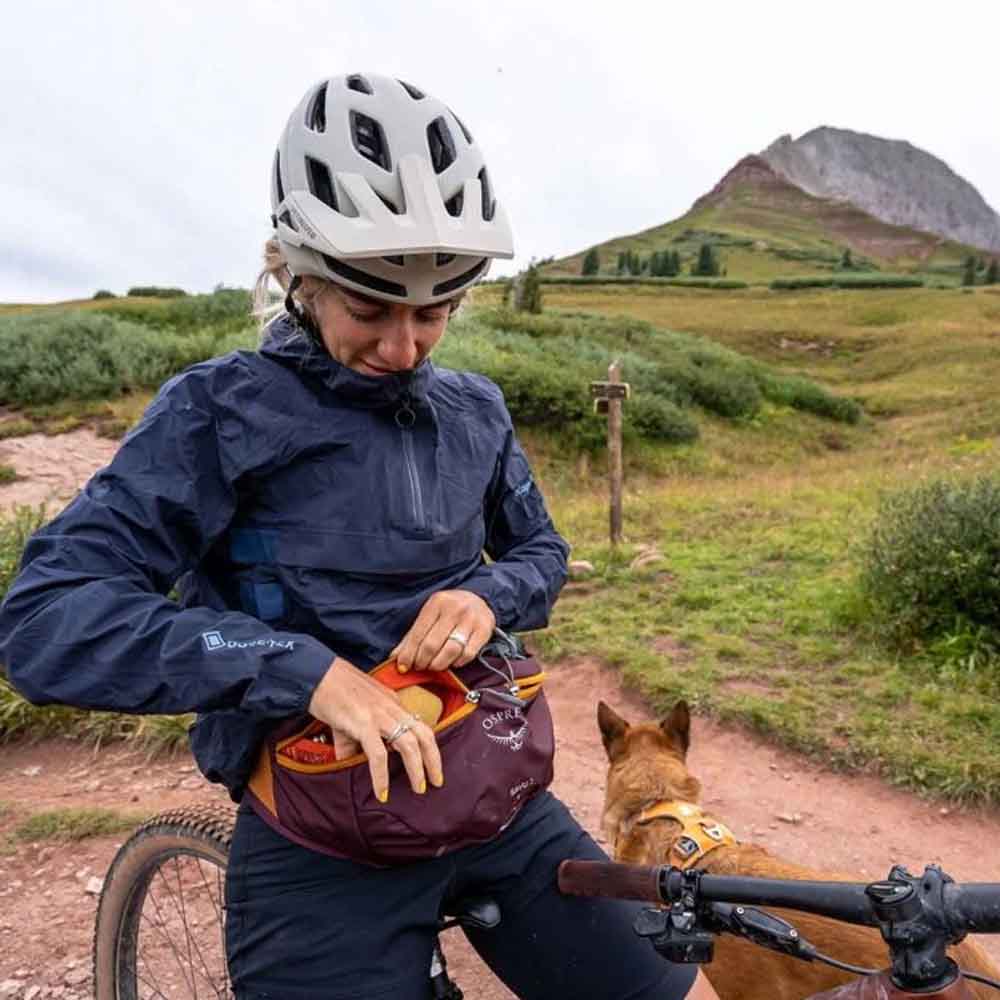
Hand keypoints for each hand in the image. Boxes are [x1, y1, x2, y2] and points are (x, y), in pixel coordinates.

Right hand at [308, 656, 443, 801]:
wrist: (316, 674)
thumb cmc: (333, 691)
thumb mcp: (354, 715)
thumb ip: (355, 740)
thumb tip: (350, 762)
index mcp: (392, 703)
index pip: (420, 726)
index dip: (430, 747)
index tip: (433, 766)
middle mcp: (391, 708)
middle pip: (424, 734)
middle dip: (434, 759)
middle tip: (437, 782)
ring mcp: (379, 715)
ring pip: (409, 744)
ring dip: (416, 769)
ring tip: (418, 788)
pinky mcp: (362, 723)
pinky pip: (378, 754)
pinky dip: (381, 776)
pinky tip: (382, 792)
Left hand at [390, 590, 495, 671]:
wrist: (478, 598)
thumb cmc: (448, 610)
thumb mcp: (429, 615)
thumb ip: (412, 636)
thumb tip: (395, 659)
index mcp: (436, 603)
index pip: (418, 634)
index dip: (408, 654)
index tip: (403, 667)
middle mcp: (455, 609)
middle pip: (432, 644)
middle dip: (422, 661)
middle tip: (419, 667)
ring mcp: (471, 619)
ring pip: (450, 650)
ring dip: (438, 664)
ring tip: (433, 667)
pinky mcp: (485, 630)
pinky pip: (468, 654)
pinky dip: (457, 662)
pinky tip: (452, 662)